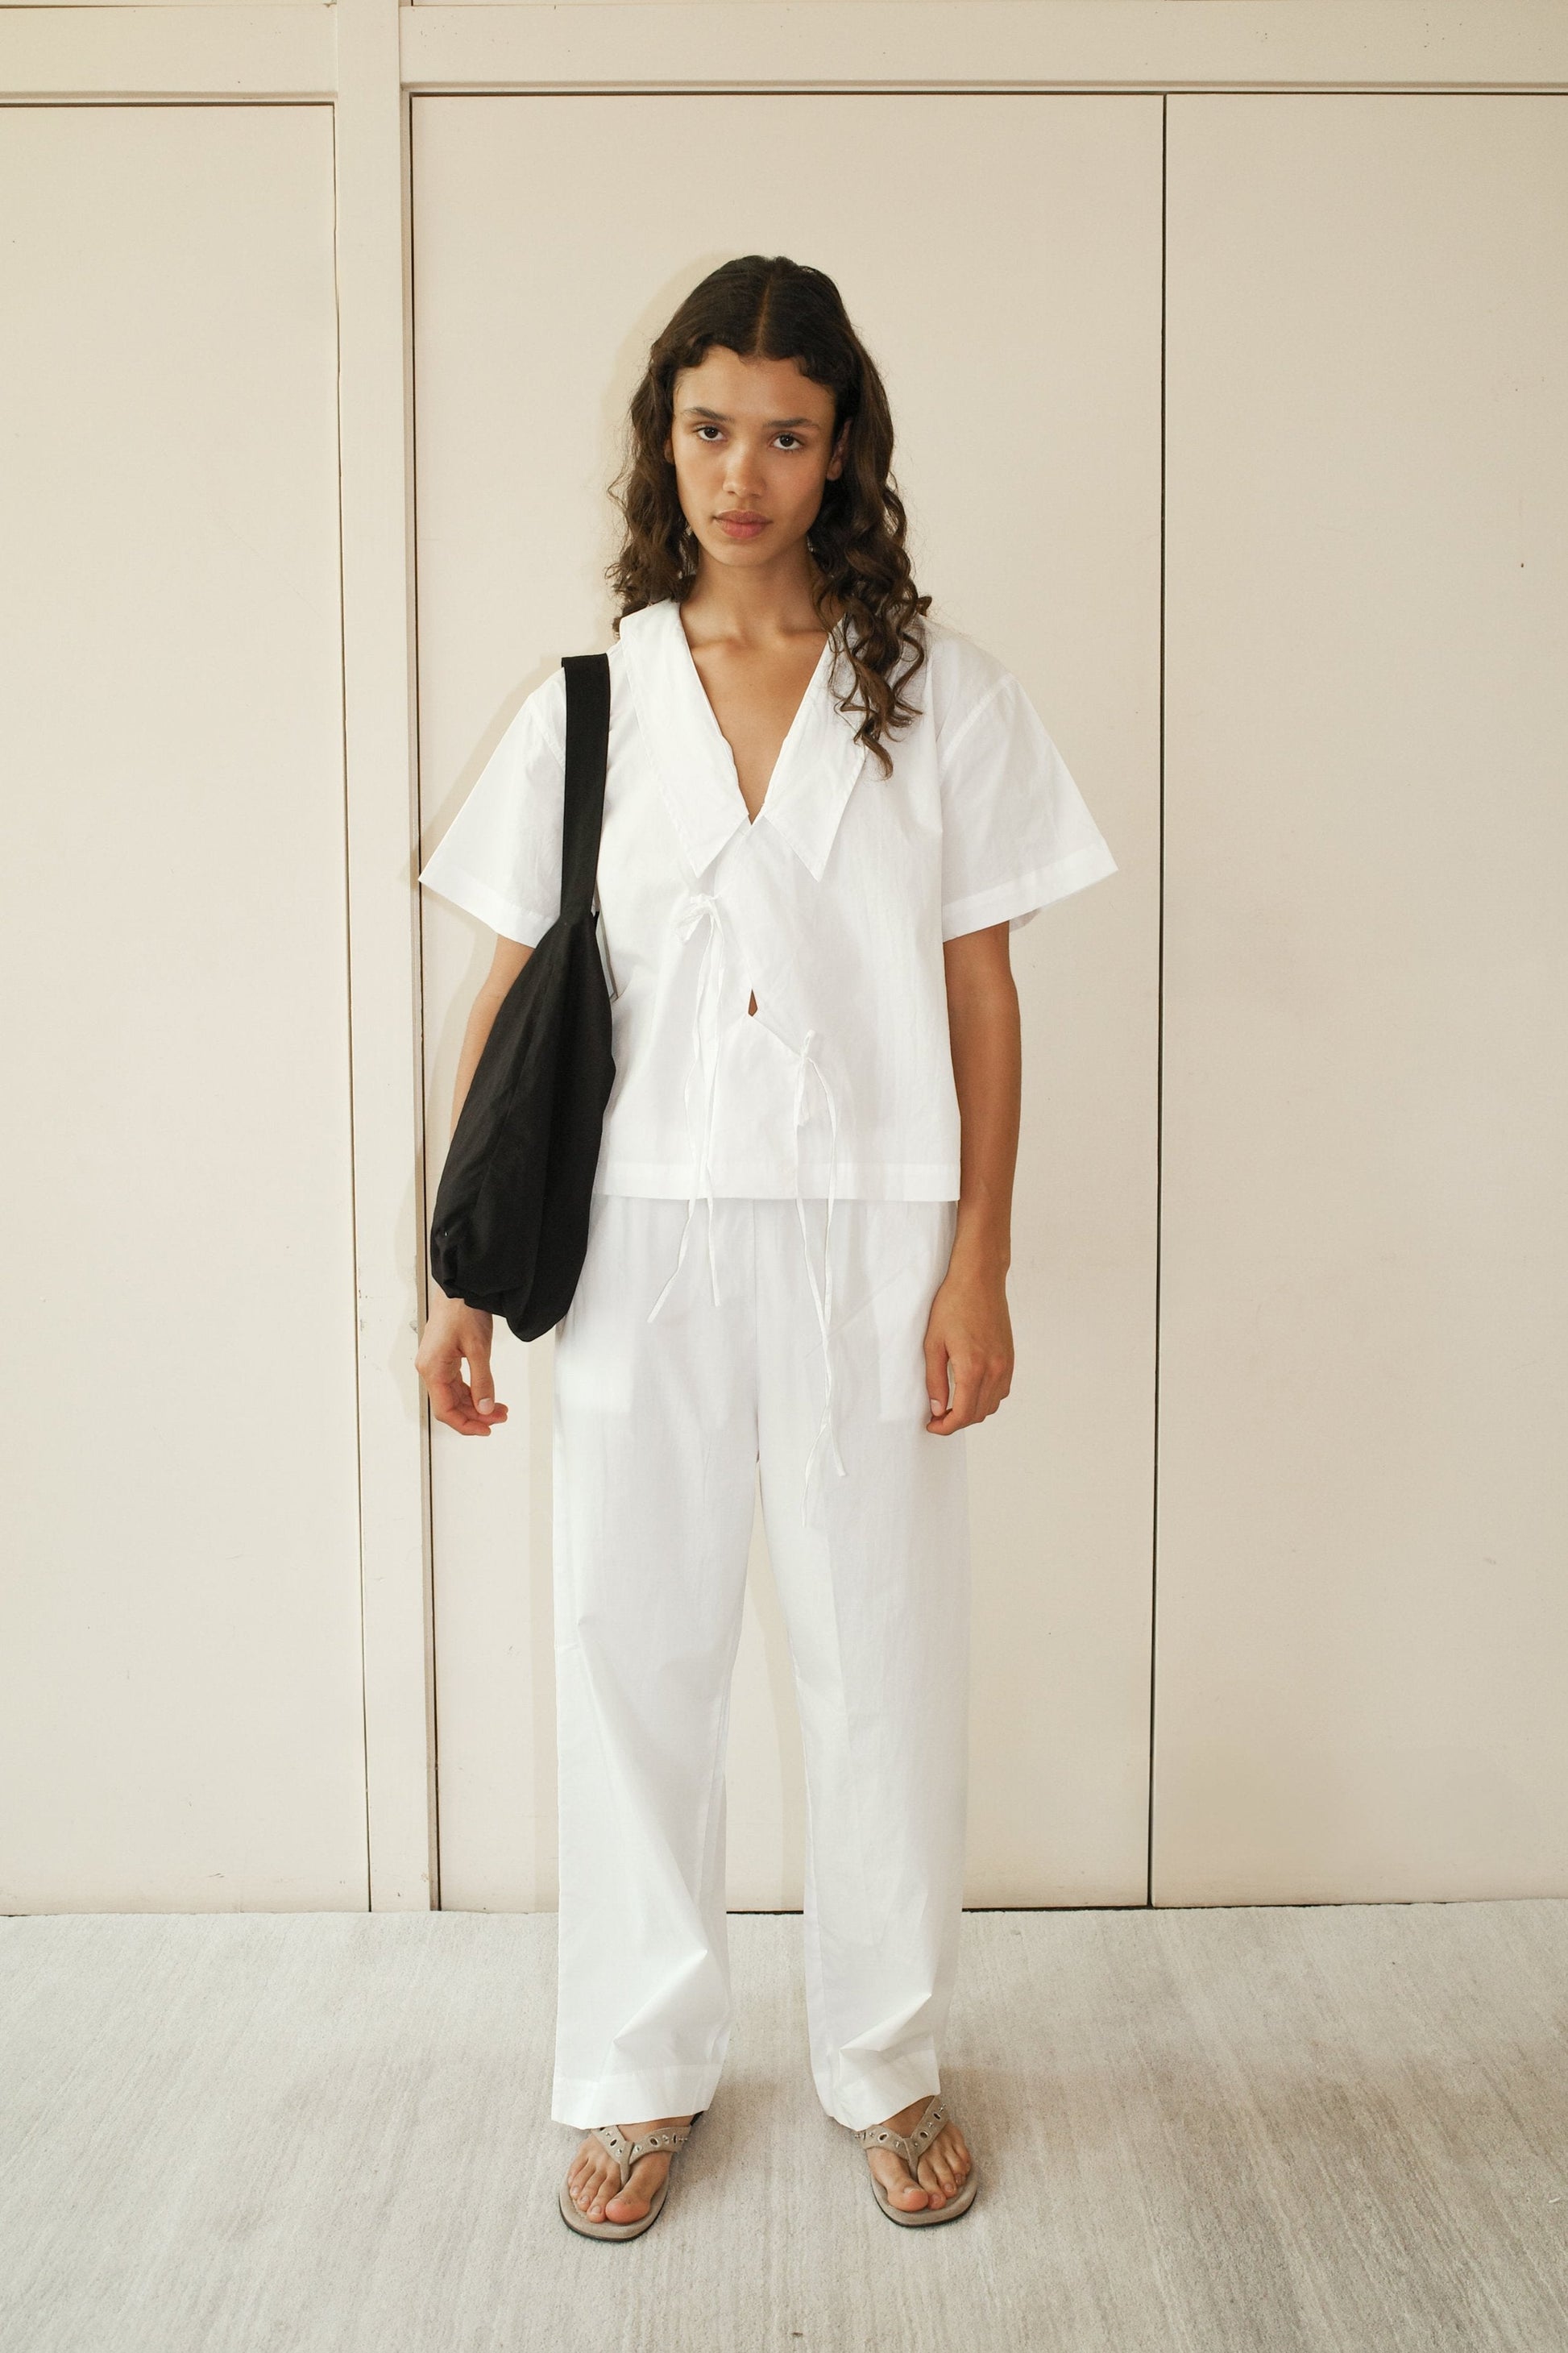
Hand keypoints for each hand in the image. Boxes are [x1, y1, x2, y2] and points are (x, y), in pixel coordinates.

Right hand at [416, 1293, 508, 1435]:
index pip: (446, 1410)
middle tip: (501, 1417)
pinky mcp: (443, 1358)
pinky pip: (456, 1383)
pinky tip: (487, 1395)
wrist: (460, 1287)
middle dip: (476, 1414)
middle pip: (450, 1405)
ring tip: (499, 1408)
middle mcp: (430, 1369)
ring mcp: (435, 1364)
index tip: (486, 1430)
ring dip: (476, 1404)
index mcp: (433, 1369)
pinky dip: (472, 1391)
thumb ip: (483, 1381)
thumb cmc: (464, 1311)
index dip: (466, 1424)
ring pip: (454, 1396)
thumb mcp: (478, 1348)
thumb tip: (486, 1408)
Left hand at [923, 1255, 1012, 1433]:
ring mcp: (1006, 1365)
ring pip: (992, 1405)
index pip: (963, 1414)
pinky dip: (986, 1399)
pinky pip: (1001, 1391)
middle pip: (978, 1414)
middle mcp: (995, 1370)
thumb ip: (934, 1379)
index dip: (945, 1427)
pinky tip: (970, 1391)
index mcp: (973, 1368)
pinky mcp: (1010, 1358)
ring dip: (972, 1412)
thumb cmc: (952, 1305)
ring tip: (952, 1405)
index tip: (932, 1425)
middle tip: (937, 1417)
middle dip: (956, 1422)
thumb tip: (936, 1408)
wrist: (979, 1280)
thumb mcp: (933, 1343)